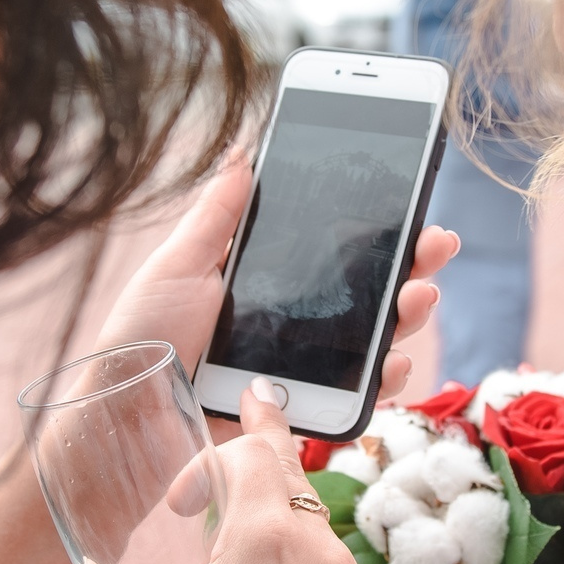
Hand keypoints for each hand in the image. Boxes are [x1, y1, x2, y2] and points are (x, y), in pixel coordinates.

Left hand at [93, 154, 460, 419]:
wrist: (125, 413)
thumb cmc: (143, 336)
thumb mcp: (178, 264)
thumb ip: (219, 214)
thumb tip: (245, 151)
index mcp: (266, 282)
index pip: (333, 249)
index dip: (377, 228)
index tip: (411, 200)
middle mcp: (292, 322)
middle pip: (367, 291)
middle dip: (411, 264)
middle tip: (437, 242)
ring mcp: (301, 367)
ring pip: (373, 340)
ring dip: (408, 315)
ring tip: (421, 294)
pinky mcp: (301, 410)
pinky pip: (354, 394)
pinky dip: (384, 378)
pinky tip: (396, 359)